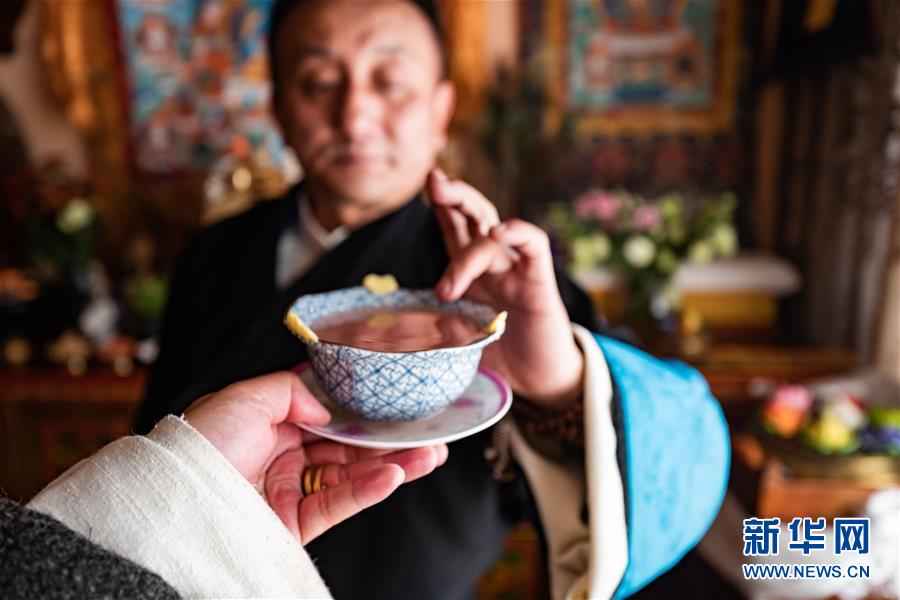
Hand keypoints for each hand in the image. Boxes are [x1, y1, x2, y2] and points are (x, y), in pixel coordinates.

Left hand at [184, 372, 447, 543]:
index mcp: (268, 427)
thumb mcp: (244, 397)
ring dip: (393, 465)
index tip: (396, 407)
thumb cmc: (201, 445)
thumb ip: (290, 392)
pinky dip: (370, 488)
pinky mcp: (296, 526)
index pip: (327, 419)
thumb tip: (326, 408)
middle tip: (429, 435)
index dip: (362, 414)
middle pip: (347, 449)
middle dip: (389, 442)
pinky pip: (340, 504)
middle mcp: (282, 460)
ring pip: (351, 477)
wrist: (176, 503)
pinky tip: (395, 474)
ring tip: (429, 455)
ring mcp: (291, 494)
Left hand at [427, 168, 583, 408]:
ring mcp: (516, 269)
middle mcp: (494, 262)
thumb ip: (432, 327)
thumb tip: (392, 336)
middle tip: (433, 181)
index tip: (423, 185)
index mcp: (472, 271)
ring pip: (493, 227)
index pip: (454, 228)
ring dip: (468, 223)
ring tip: (445, 242)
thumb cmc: (499, 356)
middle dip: (453, 194)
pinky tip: (499, 231)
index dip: (440, 205)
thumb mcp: (454, 338)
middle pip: (474, 214)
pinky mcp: (539, 282)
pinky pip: (533, 246)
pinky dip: (518, 233)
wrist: (539, 379)